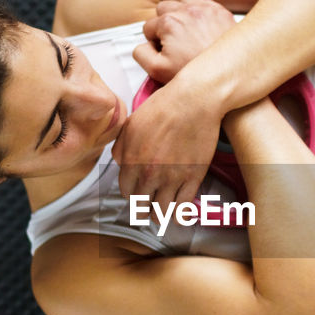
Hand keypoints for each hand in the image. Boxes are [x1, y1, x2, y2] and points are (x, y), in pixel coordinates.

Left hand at [111, 77, 221, 206]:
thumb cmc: (164, 106)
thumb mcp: (133, 123)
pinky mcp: (193, 177)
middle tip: (147, 206)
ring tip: (162, 213)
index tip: (137, 193)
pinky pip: (183, 207)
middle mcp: (149, 172)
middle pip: (141, 204)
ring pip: (161, 211)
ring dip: (160, 215)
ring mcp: (172, 177)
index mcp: (132, 159)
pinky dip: (180, 215)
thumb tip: (119, 163)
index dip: (131, 193)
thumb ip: (121, 146)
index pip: (126, 190)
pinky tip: (180, 215)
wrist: (195, 100)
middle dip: (143, 207)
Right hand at [133, 0, 236, 82]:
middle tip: (173, 42)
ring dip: (181, 14)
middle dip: (164, 24)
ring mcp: (205, 9)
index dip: (153, 42)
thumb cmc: (198, 74)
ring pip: (183, 2)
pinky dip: (200, 13)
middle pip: (163, 9)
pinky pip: (203, 3)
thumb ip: (141, 54)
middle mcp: (186, 11)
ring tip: (186, 32)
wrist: (229, 76)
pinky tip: (202, 28)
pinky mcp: (220, 11)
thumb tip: (143, 44)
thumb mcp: (157, 71)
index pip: (148, 27)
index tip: (163, 51)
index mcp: (168, 23)